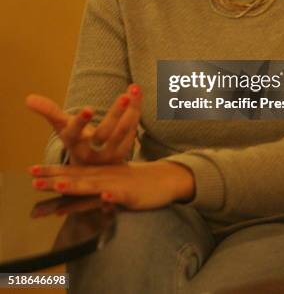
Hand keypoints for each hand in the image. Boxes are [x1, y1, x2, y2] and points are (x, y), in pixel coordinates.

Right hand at [25, 84, 141, 165]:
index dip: (81, 122)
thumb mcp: (61, 127)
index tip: (89, 109)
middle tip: (125, 96)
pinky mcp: (123, 154)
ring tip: (133, 91)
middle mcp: (91, 151)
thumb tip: (28, 98)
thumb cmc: (74, 139)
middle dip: (115, 113)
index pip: (75, 132)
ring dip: (130, 112)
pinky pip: (132, 132)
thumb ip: (48, 111)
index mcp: (73, 143)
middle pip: (105, 132)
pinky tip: (137, 96)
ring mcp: (109, 155)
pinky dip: (135, 113)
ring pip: (122, 132)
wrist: (89, 167)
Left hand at [28, 161, 195, 209]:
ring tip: (60, 186)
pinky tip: (105, 198)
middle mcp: (104, 176)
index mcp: (98, 173)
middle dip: (54, 179)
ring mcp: (117, 184)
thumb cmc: (135, 183)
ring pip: (94, 185)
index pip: (70, 171)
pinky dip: (111, 197)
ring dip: (77, 186)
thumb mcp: (112, 185)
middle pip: (76, 177)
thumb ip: (94, 194)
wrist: (164, 178)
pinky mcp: (131, 194)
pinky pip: (120, 196)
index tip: (30, 172)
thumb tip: (76, 202)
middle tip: (33, 181)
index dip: (50, 171)